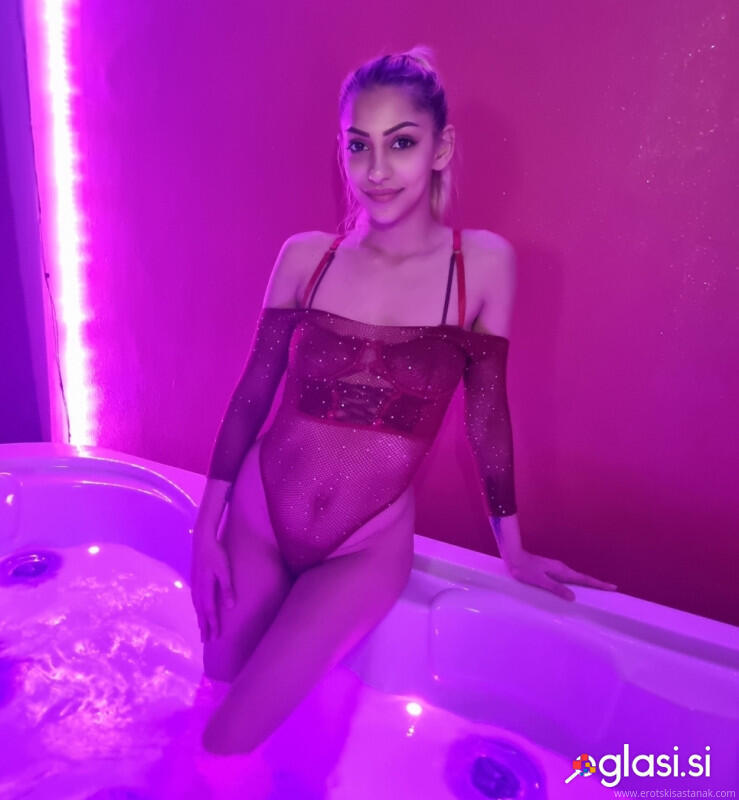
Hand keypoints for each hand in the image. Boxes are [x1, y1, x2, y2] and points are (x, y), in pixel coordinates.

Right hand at [190, 530, 235, 641]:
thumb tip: (230, 607)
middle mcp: (198, 589)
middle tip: (206, 641)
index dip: (213, 625)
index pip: (210, 611)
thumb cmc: (216, 554)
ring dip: (200, 619)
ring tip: (202, 630)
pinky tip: (198, 610)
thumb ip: (227, 588)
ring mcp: (195, 584)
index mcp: (205, 588)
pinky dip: (197, 609)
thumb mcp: (225, 570)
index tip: (215, 638)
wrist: (202, 540)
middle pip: (201, 612)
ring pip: (196, 607)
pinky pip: (195, 599)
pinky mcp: (194, 579)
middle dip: (204, 627)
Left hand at [503, 550, 617, 600]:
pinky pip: (568, 578)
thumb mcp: (540, 581)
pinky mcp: (550, 570)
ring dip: (587, 583)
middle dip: (596, 584)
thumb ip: (556, 588)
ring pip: (576, 578)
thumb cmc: (525, 570)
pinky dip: (576, 582)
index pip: (584, 579)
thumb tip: (573, 597)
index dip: (598, 584)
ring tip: (596, 590)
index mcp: (562, 571)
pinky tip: (574, 588)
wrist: (514, 556)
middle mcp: (562, 569)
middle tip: (609, 589)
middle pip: (583, 578)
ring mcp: (556, 568)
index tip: (612, 587)